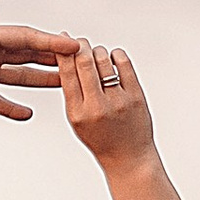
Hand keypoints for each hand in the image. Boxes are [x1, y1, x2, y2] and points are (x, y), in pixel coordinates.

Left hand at [0, 4, 75, 122]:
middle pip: (28, 54)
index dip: (52, 42)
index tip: (78, 47)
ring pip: (17, 75)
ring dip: (41, 79)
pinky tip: (27, 114)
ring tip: (67, 85)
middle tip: (85, 63)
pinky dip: (10, 106)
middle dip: (55, 58)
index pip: (26, 39)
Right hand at [59, 38, 153, 171]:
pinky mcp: (136, 97)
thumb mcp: (77, 121)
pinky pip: (125, 65)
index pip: (67, 73)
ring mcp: (119, 101)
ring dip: (98, 51)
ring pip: (104, 60)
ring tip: (96, 53)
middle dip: (80, 46)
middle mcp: (97, 106)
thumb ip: (73, 94)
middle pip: (85, 62)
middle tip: (79, 41)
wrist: (128, 158)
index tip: (62, 42)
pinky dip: (117, 56)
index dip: (63, 53)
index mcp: (77, 112)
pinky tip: (113, 57)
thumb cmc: (101, 139)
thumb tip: (69, 60)